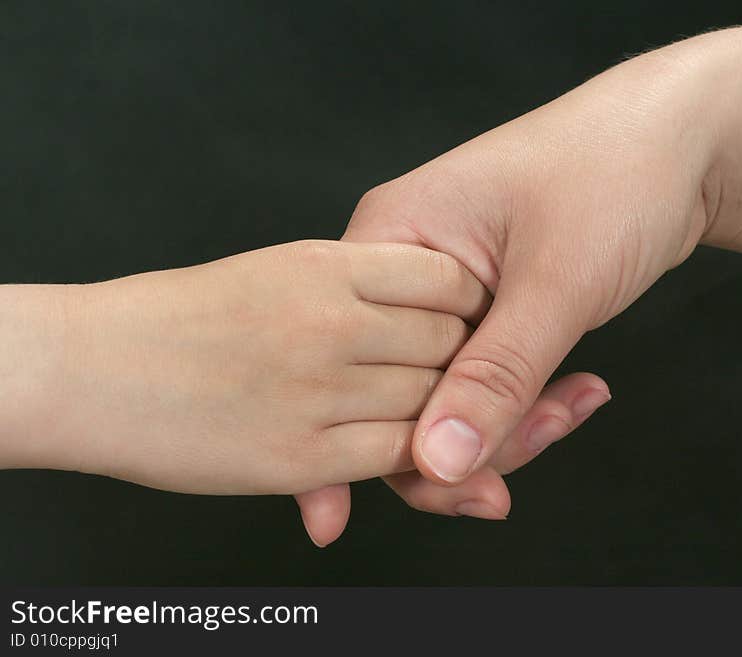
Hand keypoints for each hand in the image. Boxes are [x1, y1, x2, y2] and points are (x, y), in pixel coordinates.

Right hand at [0, 240, 489, 494]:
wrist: (95, 366)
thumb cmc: (182, 316)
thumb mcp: (275, 269)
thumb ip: (355, 283)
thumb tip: (426, 294)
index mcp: (325, 264)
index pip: (447, 278)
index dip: (473, 304)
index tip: (473, 322)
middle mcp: (329, 320)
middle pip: (450, 342)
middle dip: (469, 361)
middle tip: (470, 374)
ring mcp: (317, 388)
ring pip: (430, 402)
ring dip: (448, 411)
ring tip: (447, 412)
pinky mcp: (301, 455)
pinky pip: (394, 454)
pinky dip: (414, 453)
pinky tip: (405, 446)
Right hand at [298, 25, 741, 543]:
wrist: (682, 143)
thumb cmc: (613, 173)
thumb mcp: (553, 282)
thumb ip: (494, 376)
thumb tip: (435, 461)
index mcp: (391, 238)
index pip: (352, 361)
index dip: (379, 439)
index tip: (403, 501)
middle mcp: (405, 269)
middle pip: (399, 390)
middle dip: (468, 435)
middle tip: (536, 445)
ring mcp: (445, 293)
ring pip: (448, 394)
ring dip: (510, 421)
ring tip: (576, 405)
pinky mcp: (484, 309)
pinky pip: (484, 379)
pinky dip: (526, 401)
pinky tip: (578, 393)